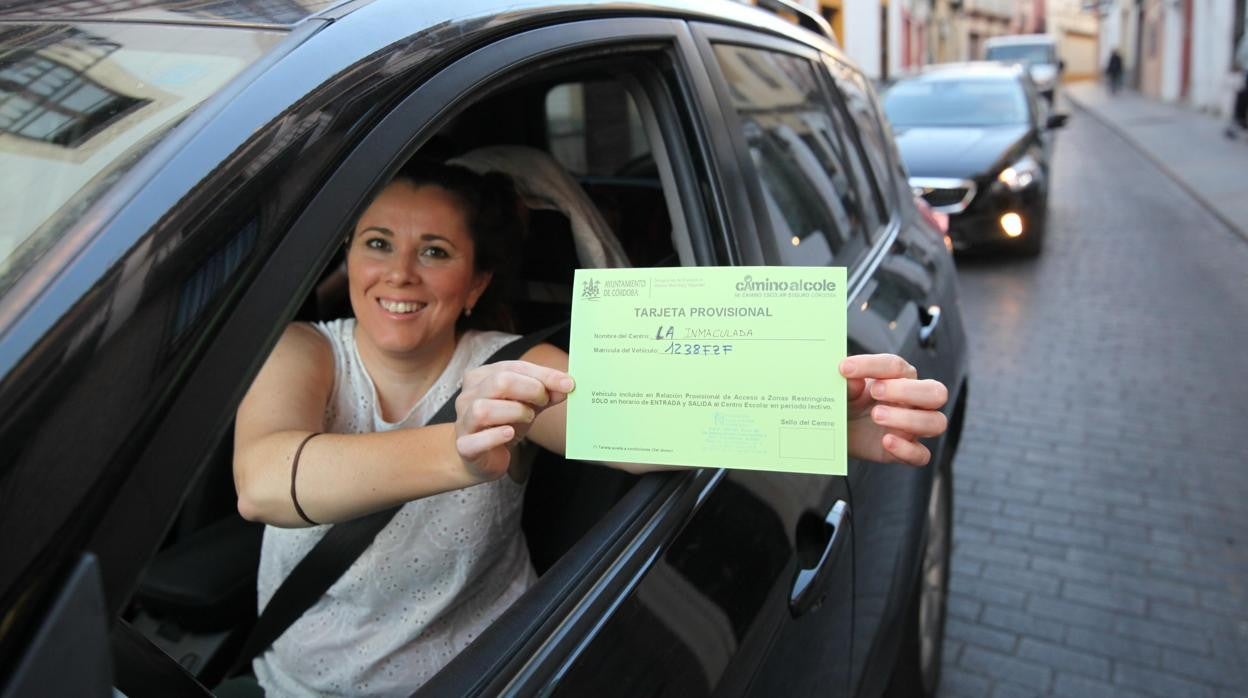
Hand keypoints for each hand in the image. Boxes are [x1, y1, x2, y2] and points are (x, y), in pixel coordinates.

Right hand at [454, 361, 573, 480]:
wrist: (482, 457)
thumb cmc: (503, 424)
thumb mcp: (527, 404)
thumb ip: (545, 393)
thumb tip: (567, 385)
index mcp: (481, 377)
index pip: (513, 367)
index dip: (543, 374)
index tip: (568, 383)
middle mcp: (468, 396)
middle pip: (499, 382)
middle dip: (530, 389)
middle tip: (544, 401)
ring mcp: (463, 421)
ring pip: (484, 409)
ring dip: (515, 412)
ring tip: (528, 417)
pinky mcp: (464, 446)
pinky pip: (477, 440)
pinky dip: (495, 436)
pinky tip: (509, 433)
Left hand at [840, 354, 947, 465]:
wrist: (837, 429)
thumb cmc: (848, 402)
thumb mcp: (843, 389)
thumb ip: (848, 383)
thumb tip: (850, 378)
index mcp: (899, 377)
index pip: (896, 366)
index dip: (872, 366)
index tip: (845, 369)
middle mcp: (913, 401)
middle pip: (935, 392)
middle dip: (907, 391)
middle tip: (875, 391)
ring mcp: (913, 427)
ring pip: (936, 422)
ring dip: (908, 419)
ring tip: (877, 416)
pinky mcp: (906, 451)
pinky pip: (922, 455)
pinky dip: (907, 450)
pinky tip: (886, 441)